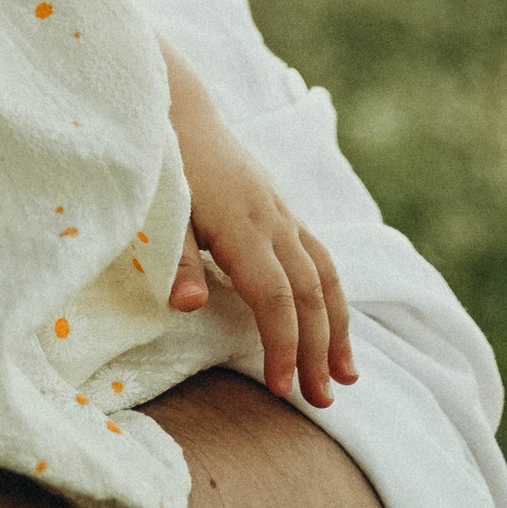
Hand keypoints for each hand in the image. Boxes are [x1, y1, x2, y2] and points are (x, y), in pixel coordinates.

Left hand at [163, 56, 354, 409]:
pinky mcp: (283, 210)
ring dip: (339, 328)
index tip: (284, 389)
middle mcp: (273, 221)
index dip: (283, 345)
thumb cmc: (161, 162)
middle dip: (319, 350)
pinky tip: (336, 325)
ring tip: (348, 376)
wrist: (176, 106)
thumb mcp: (158, 210)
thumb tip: (187, 307)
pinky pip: (320, 257)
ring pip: (325, 276)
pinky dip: (333, 296)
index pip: (275, 299)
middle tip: (322, 401)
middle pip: (309, 294)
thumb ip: (174, 258)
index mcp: (241, 226)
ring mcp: (283, 213)